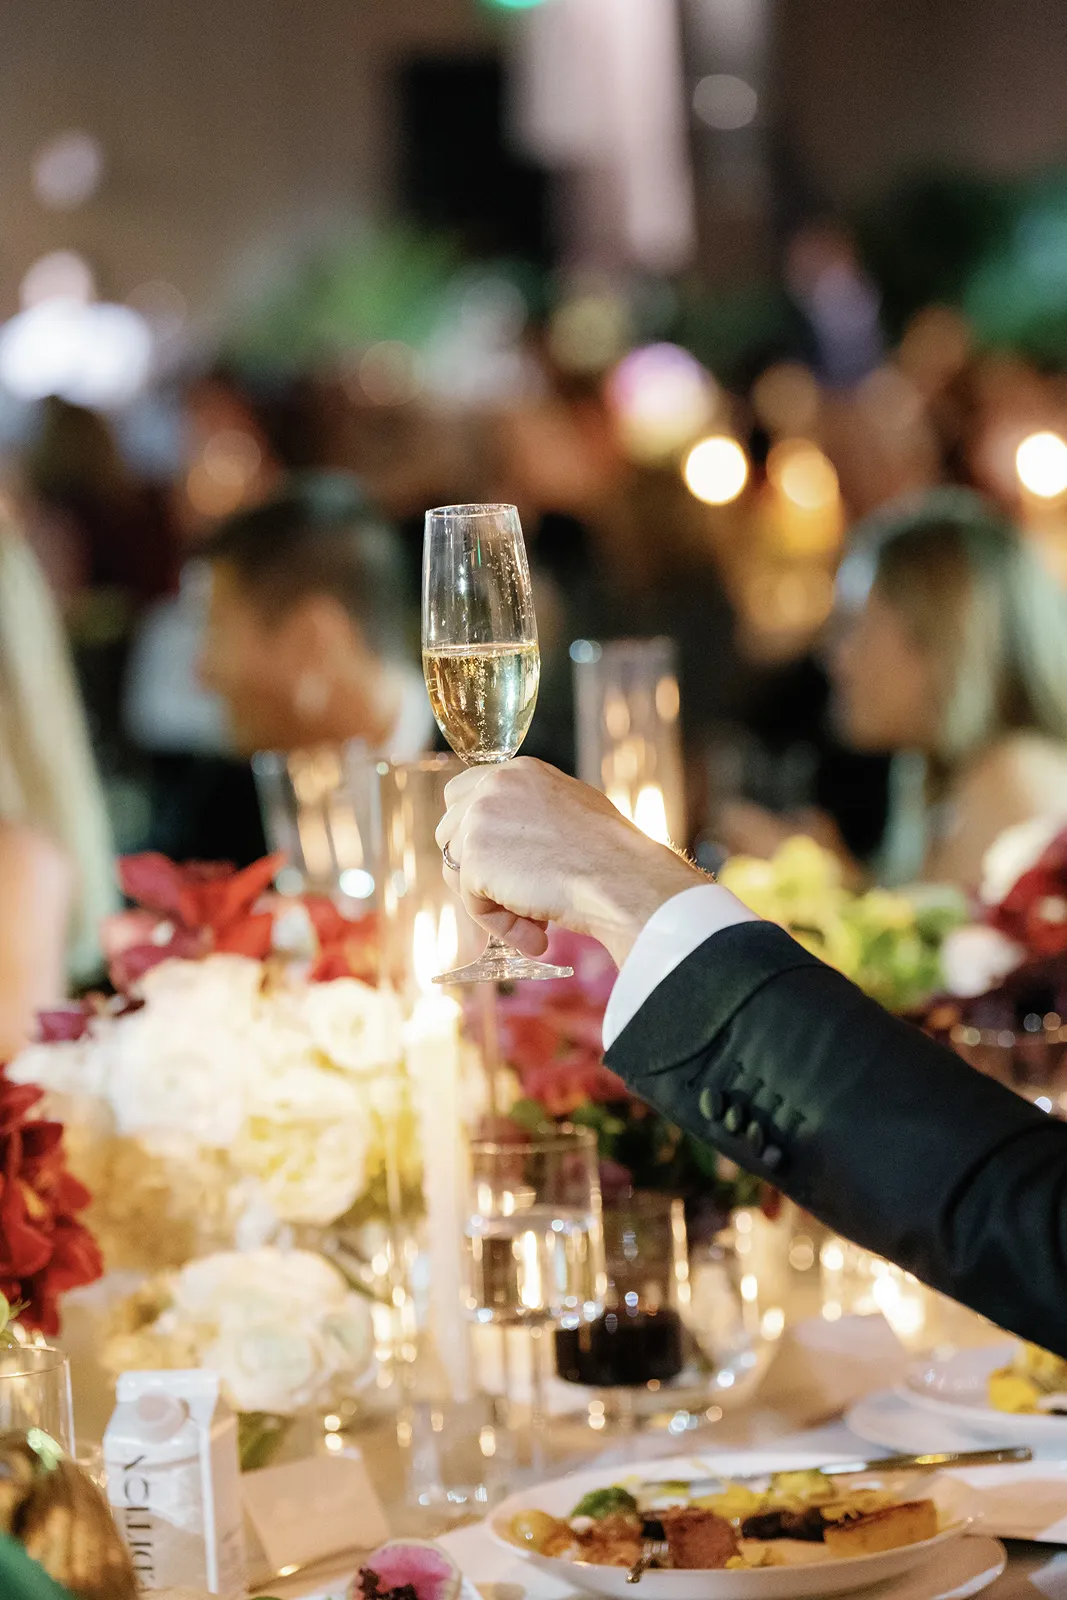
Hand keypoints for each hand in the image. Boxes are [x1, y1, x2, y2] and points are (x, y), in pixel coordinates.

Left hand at [436, 758, 705, 965]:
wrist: (623, 879)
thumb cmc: (613, 854)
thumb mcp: (573, 808)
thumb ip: (535, 811)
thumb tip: (514, 837)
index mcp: (518, 771)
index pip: (463, 793)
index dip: (471, 832)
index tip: (492, 862)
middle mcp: (493, 786)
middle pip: (449, 831)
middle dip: (472, 867)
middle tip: (511, 896)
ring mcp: (480, 821)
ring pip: (457, 870)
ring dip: (490, 901)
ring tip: (534, 923)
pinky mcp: (476, 861)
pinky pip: (473, 904)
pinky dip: (501, 926)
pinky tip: (536, 935)